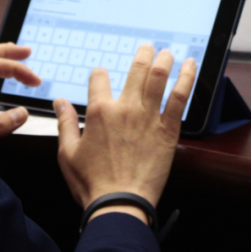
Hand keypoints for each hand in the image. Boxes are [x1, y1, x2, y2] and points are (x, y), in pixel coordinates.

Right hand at [54, 44, 195, 223]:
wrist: (120, 204)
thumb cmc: (92, 183)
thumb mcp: (67, 153)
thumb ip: (65, 123)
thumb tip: (60, 103)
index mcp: (99, 112)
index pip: (99, 78)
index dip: (99, 74)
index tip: (102, 76)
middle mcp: (125, 108)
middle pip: (136, 70)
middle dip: (143, 54)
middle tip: (149, 47)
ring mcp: (148, 118)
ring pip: (159, 78)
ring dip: (164, 61)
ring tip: (168, 53)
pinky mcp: (167, 131)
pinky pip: (179, 99)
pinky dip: (186, 80)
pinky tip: (190, 67)